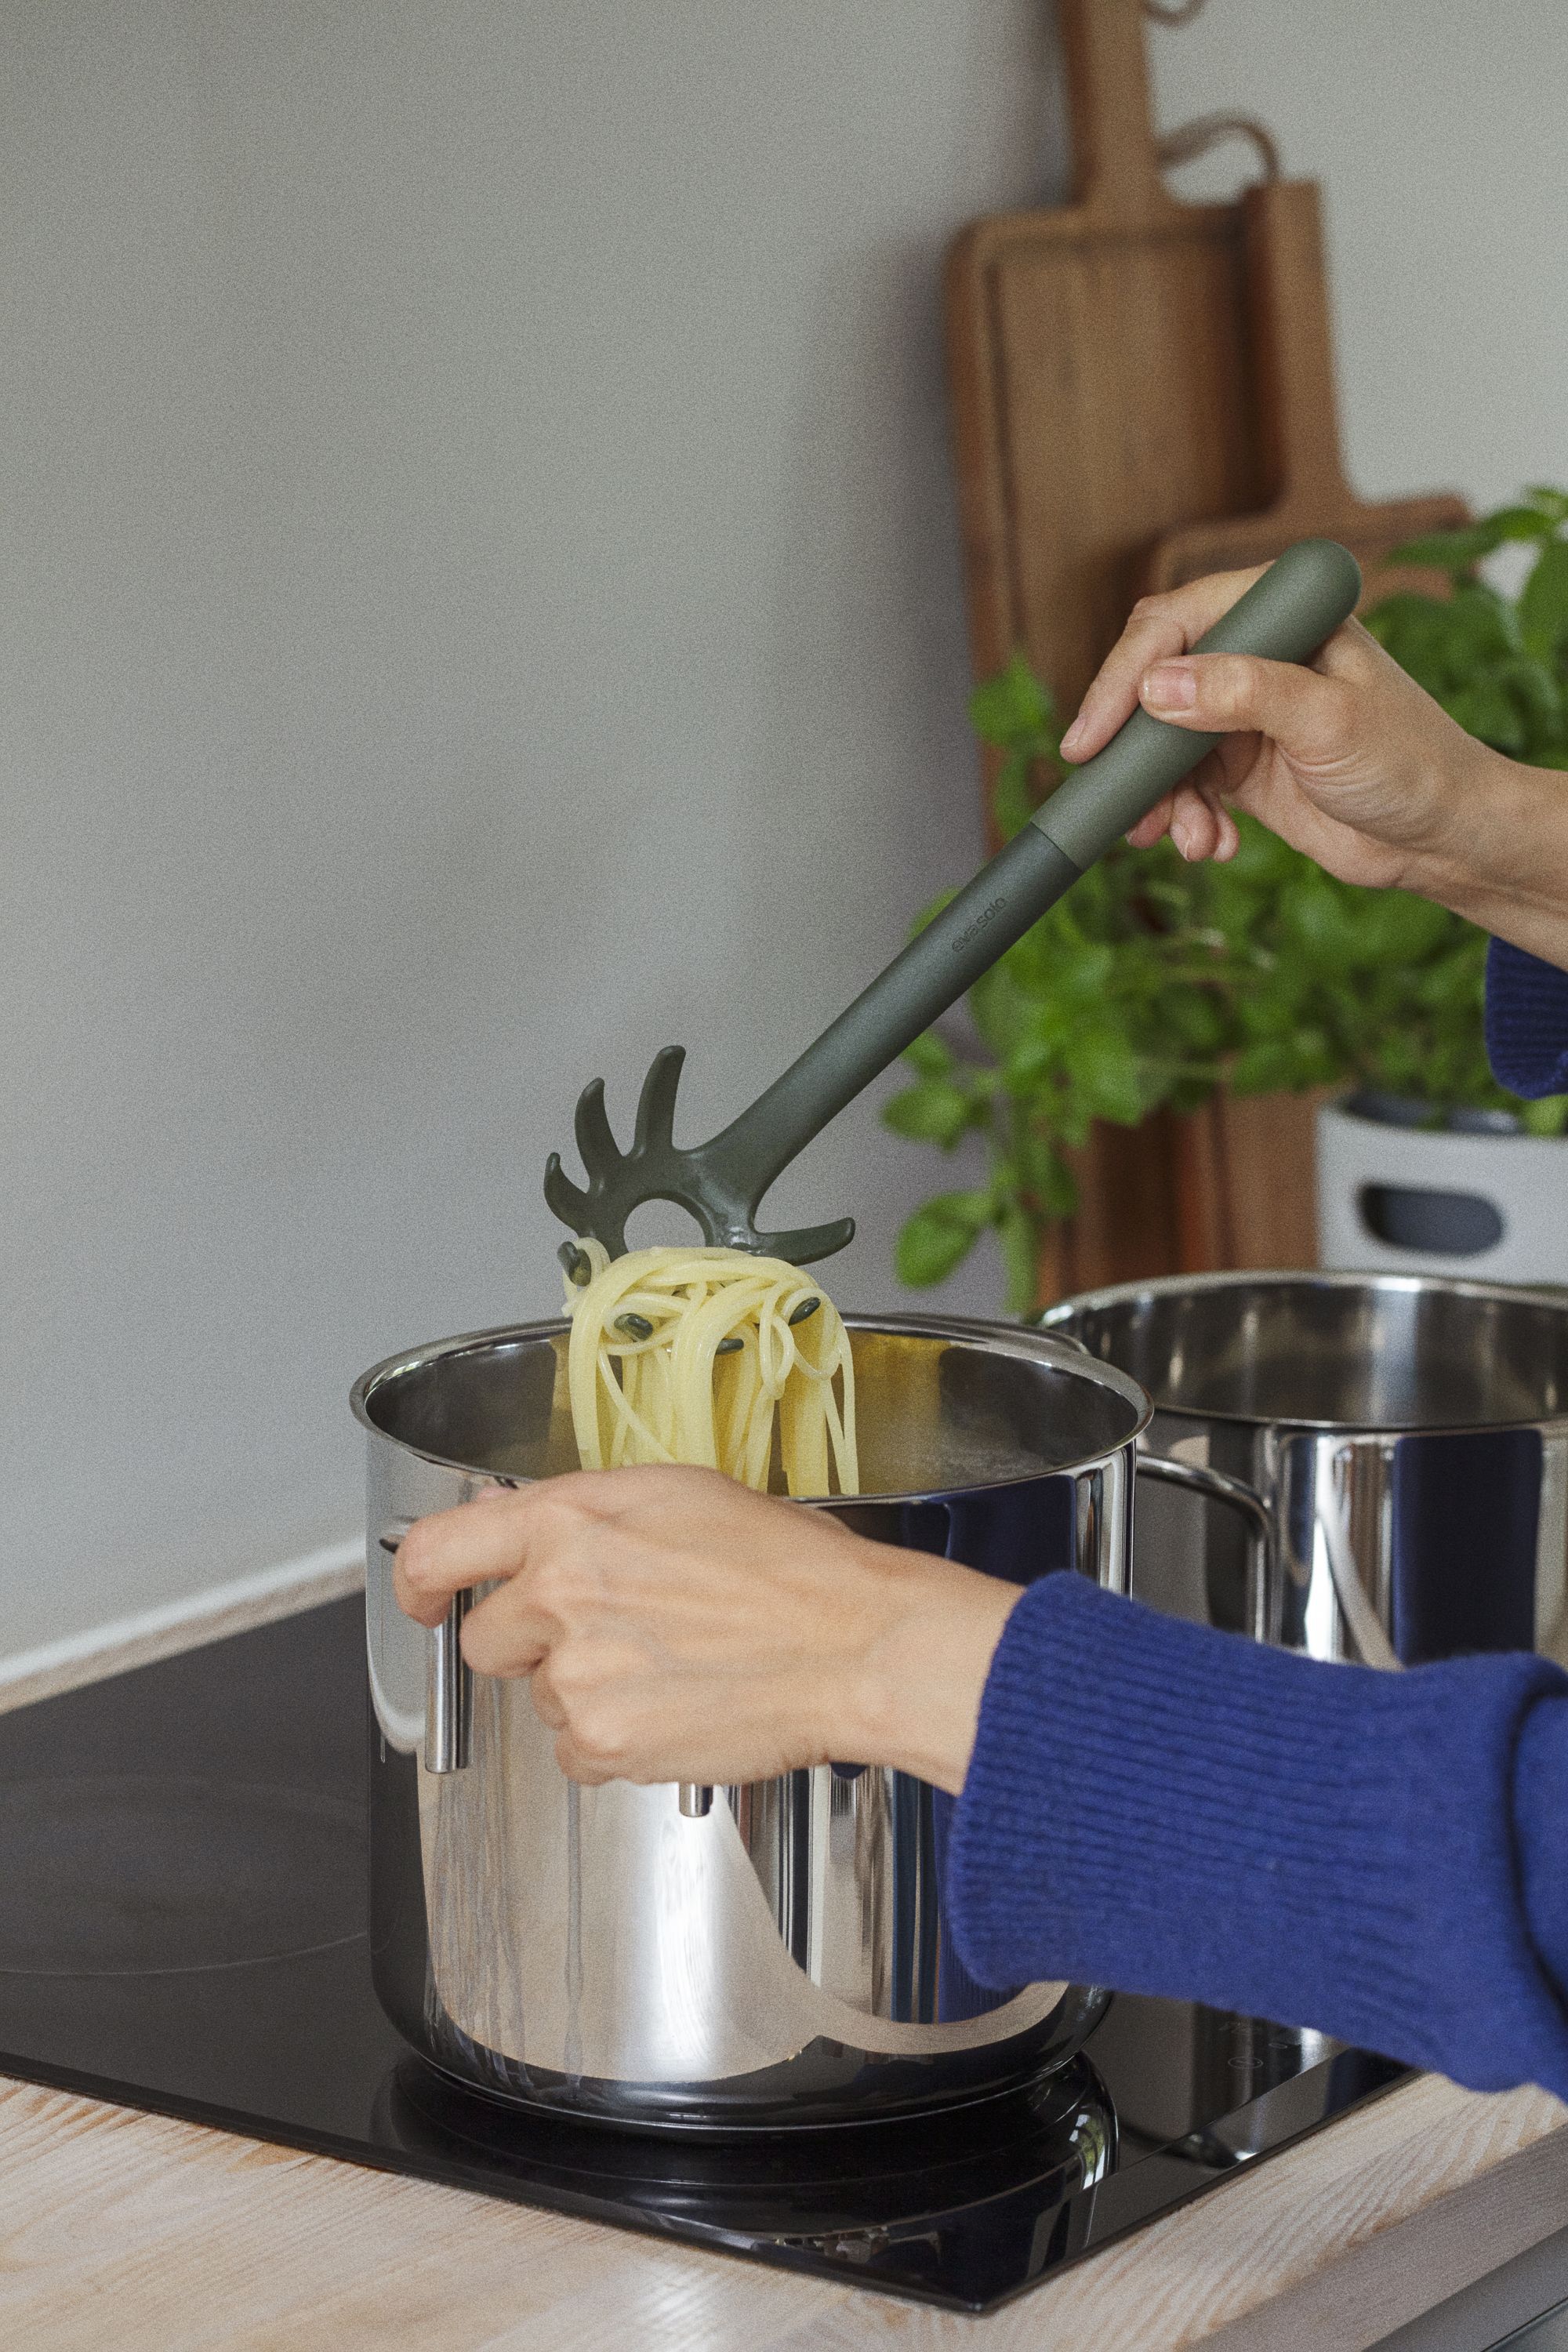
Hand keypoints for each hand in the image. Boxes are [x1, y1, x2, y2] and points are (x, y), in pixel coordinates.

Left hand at [393, 1466, 1021, 1795]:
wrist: (852, 1643)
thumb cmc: (790, 1566)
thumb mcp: (675, 1497)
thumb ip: (581, 1514)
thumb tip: (512, 1522)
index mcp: (570, 1519)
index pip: (436, 1548)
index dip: (417, 1582)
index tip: (425, 1597)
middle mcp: (559, 1591)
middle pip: (485, 1638)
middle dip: (530, 1644)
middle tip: (608, 1635)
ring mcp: (575, 1673)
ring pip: (540, 1698)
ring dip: (586, 1691)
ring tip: (672, 1666)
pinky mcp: (602, 1741)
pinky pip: (578, 1753)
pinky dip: (616, 1741)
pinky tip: (677, 1707)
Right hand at [1059, 566, 1567, 962]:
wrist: (1440, 837)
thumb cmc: (1409, 762)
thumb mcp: (1328, 721)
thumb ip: (1244, 693)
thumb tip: (1156, 685)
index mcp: (1282, 614)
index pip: (1177, 624)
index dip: (1125, 675)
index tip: (1096, 735)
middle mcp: (1256, 654)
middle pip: (1154, 683)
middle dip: (1133, 748)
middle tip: (1118, 799)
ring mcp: (1243, 712)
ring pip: (1160, 745)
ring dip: (1161, 798)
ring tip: (1182, 838)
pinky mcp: (1239, 765)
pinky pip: (1182, 787)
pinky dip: (1185, 820)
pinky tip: (1210, 846)